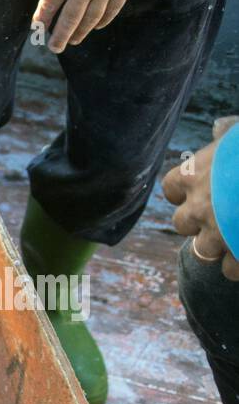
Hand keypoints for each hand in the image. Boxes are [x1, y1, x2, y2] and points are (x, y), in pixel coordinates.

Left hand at [33, 0, 129, 52]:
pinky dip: (105, 19)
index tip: (36, 27)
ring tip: (73, 41)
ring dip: (81, 30)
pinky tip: (97, 27)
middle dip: (61, 34)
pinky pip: (114, 7)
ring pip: (93, 15)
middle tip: (54, 47)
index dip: (43, 15)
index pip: (51, 1)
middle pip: (71, 16)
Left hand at [163, 121, 238, 280]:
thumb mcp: (238, 138)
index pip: (172, 187)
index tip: (200, 190)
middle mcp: (199, 205)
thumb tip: (221, 133)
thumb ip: (228, 140)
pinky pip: (230, 270)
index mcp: (196, 173)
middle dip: (201, 221)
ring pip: (203, 251)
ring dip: (219, 244)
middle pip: (183, 223)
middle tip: (224, 215)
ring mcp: (217, 232)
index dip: (186, 191)